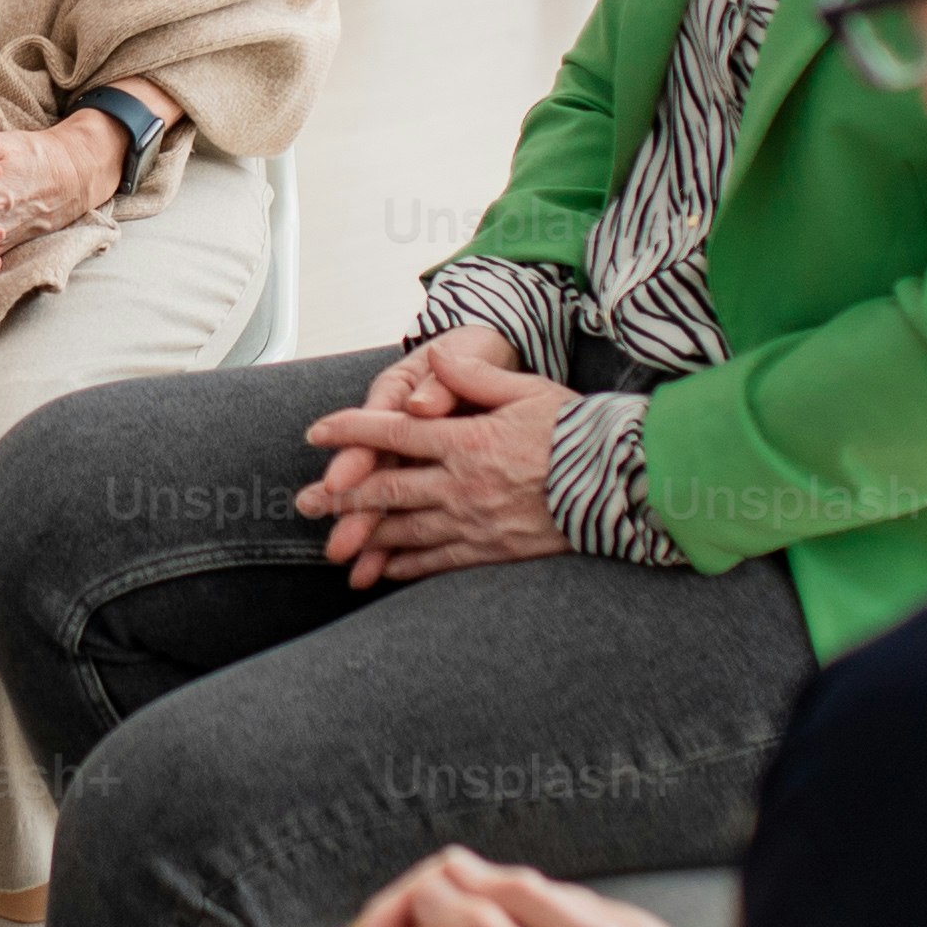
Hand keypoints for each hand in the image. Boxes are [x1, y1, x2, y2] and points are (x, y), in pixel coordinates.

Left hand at [294, 328, 569, 588]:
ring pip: (405, 531)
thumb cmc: (576, 430)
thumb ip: (474, 376)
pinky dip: (406, 566)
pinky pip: (438, 561)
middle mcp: (461, 484)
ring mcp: (474, 522)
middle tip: (305, 502)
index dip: (350, 431)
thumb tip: (435, 356)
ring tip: (333, 545)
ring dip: (365, 537)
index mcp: (466, 439)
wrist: (620, 483)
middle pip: (386, 488)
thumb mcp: (526, 390)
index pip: (393, 432)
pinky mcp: (491, 551)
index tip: (316, 434)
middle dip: (341, 496)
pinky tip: (384, 570)